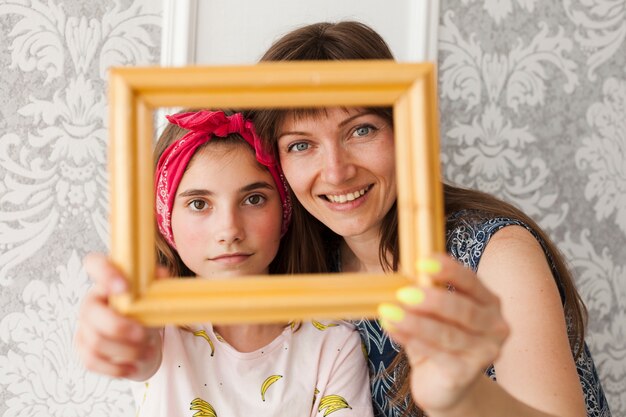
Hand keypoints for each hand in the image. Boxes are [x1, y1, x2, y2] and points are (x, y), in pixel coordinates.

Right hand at [75, 253, 162, 379]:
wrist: (144, 342)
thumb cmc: (147, 313)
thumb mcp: (155, 297)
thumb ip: (157, 283)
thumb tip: (161, 273)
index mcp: (108, 281)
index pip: (94, 264)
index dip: (105, 273)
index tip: (125, 287)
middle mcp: (91, 302)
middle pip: (90, 311)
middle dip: (119, 326)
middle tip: (144, 335)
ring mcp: (84, 326)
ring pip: (96, 340)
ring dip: (126, 350)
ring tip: (148, 351)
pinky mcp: (82, 349)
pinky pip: (92, 361)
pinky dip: (116, 367)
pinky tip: (134, 366)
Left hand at [378, 254, 509, 413]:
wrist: (445, 386)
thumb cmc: (440, 341)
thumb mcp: (435, 314)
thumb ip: (426, 295)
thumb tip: (402, 277)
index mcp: (489, 303)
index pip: (471, 282)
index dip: (449, 270)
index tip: (422, 262)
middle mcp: (494, 327)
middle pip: (464, 310)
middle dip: (433, 300)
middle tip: (403, 293)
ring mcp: (484, 353)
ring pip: (448, 334)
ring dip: (415, 322)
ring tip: (389, 311)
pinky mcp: (465, 374)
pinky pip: (437, 354)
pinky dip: (411, 339)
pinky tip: (392, 328)